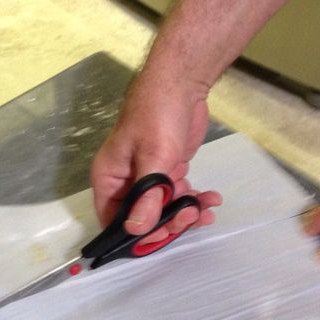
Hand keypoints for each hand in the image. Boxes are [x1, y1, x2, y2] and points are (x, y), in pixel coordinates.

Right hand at [91, 70, 221, 240]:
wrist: (182, 84)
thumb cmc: (158, 115)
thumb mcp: (154, 158)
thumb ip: (147, 197)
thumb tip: (136, 231)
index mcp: (109, 179)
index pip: (113, 221)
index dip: (136, 235)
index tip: (162, 233)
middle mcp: (124, 183)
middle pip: (141, 221)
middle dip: (168, 223)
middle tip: (190, 214)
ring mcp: (147, 179)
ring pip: (163, 212)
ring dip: (185, 214)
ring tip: (205, 206)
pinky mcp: (168, 173)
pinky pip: (177, 197)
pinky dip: (193, 201)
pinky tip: (211, 198)